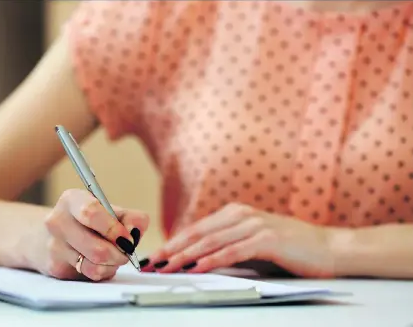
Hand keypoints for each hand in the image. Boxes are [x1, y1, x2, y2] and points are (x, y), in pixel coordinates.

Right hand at [25, 189, 148, 280]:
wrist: (52, 237)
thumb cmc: (88, 222)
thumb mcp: (109, 211)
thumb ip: (131, 217)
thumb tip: (135, 231)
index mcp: (71, 200)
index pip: (91, 213)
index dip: (114, 229)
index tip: (128, 238)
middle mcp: (57, 222)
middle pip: (96, 248)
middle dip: (119, 253)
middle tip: (127, 251)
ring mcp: (54, 246)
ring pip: (94, 265)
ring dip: (113, 264)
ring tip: (114, 256)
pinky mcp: (55, 268)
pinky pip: (90, 275)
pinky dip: (103, 271)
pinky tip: (101, 263)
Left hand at [141, 203, 334, 277]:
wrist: (330, 249)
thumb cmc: (289, 250)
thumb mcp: (252, 246)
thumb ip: (226, 247)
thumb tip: (195, 260)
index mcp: (235, 213)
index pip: (196, 229)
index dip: (173, 243)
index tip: (154, 256)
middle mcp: (242, 215)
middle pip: (198, 234)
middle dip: (172, 249)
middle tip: (152, 263)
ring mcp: (255, 225)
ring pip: (211, 241)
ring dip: (186, 255)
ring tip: (167, 267)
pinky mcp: (268, 239)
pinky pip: (233, 251)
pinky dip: (213, 260)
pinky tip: (197, 268)